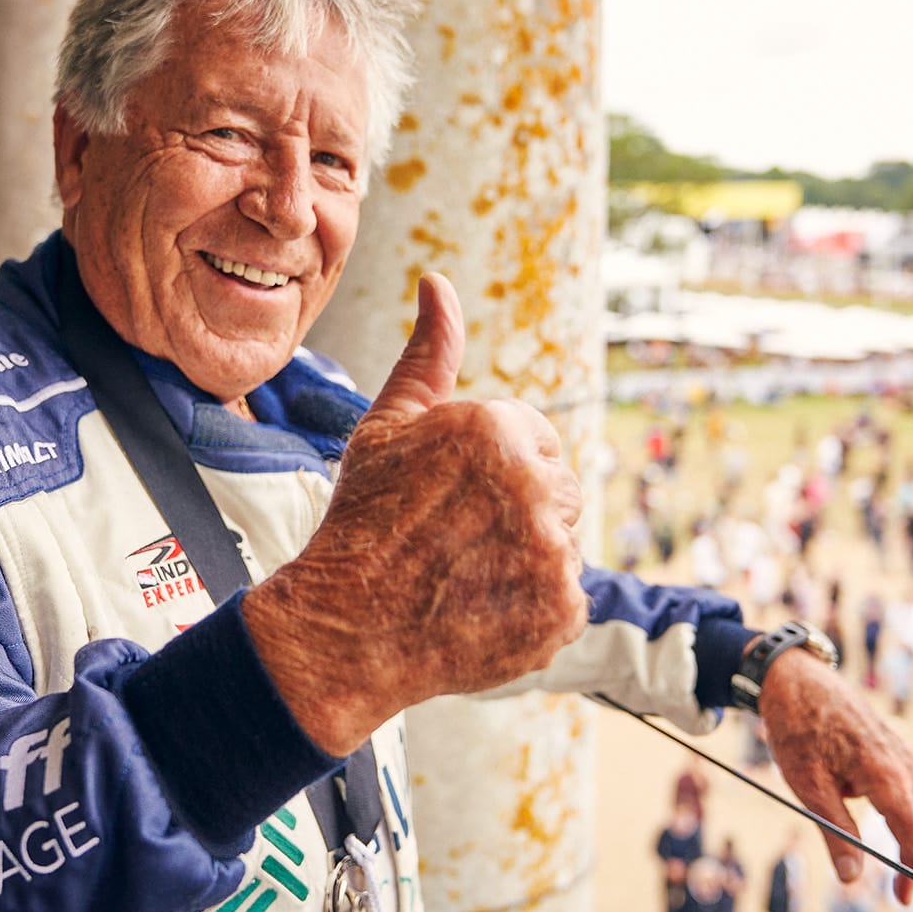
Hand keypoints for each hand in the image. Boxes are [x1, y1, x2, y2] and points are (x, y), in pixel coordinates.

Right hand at [245, 273, 587, 754]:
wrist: (345, 628)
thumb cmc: (361, 522)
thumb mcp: (387, 426)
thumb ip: (429, 353)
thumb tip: (437, 282)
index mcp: (497, 428)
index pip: (535, 437)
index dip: (490, 471)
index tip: (450, 500)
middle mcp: (535, 484)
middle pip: (557, 489)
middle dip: (518, 511)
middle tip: (456, 541)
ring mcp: (554, 552)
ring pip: (562, 543)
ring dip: (528, 559)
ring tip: (465, 576)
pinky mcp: (563, 609)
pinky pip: (566, 599)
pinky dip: (533, 609)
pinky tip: (480, 611)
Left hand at [759, 647, 912, 911]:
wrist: (796, 678)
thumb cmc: (798, 728)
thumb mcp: (807, 785)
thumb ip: (835, 831)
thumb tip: (853, 879)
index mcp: (884, 773)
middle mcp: (903, 766)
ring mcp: (902, 759)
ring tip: (905, 899)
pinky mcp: (893, 757)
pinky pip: (908, 801)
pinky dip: (907, 833)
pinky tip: (892, 857)